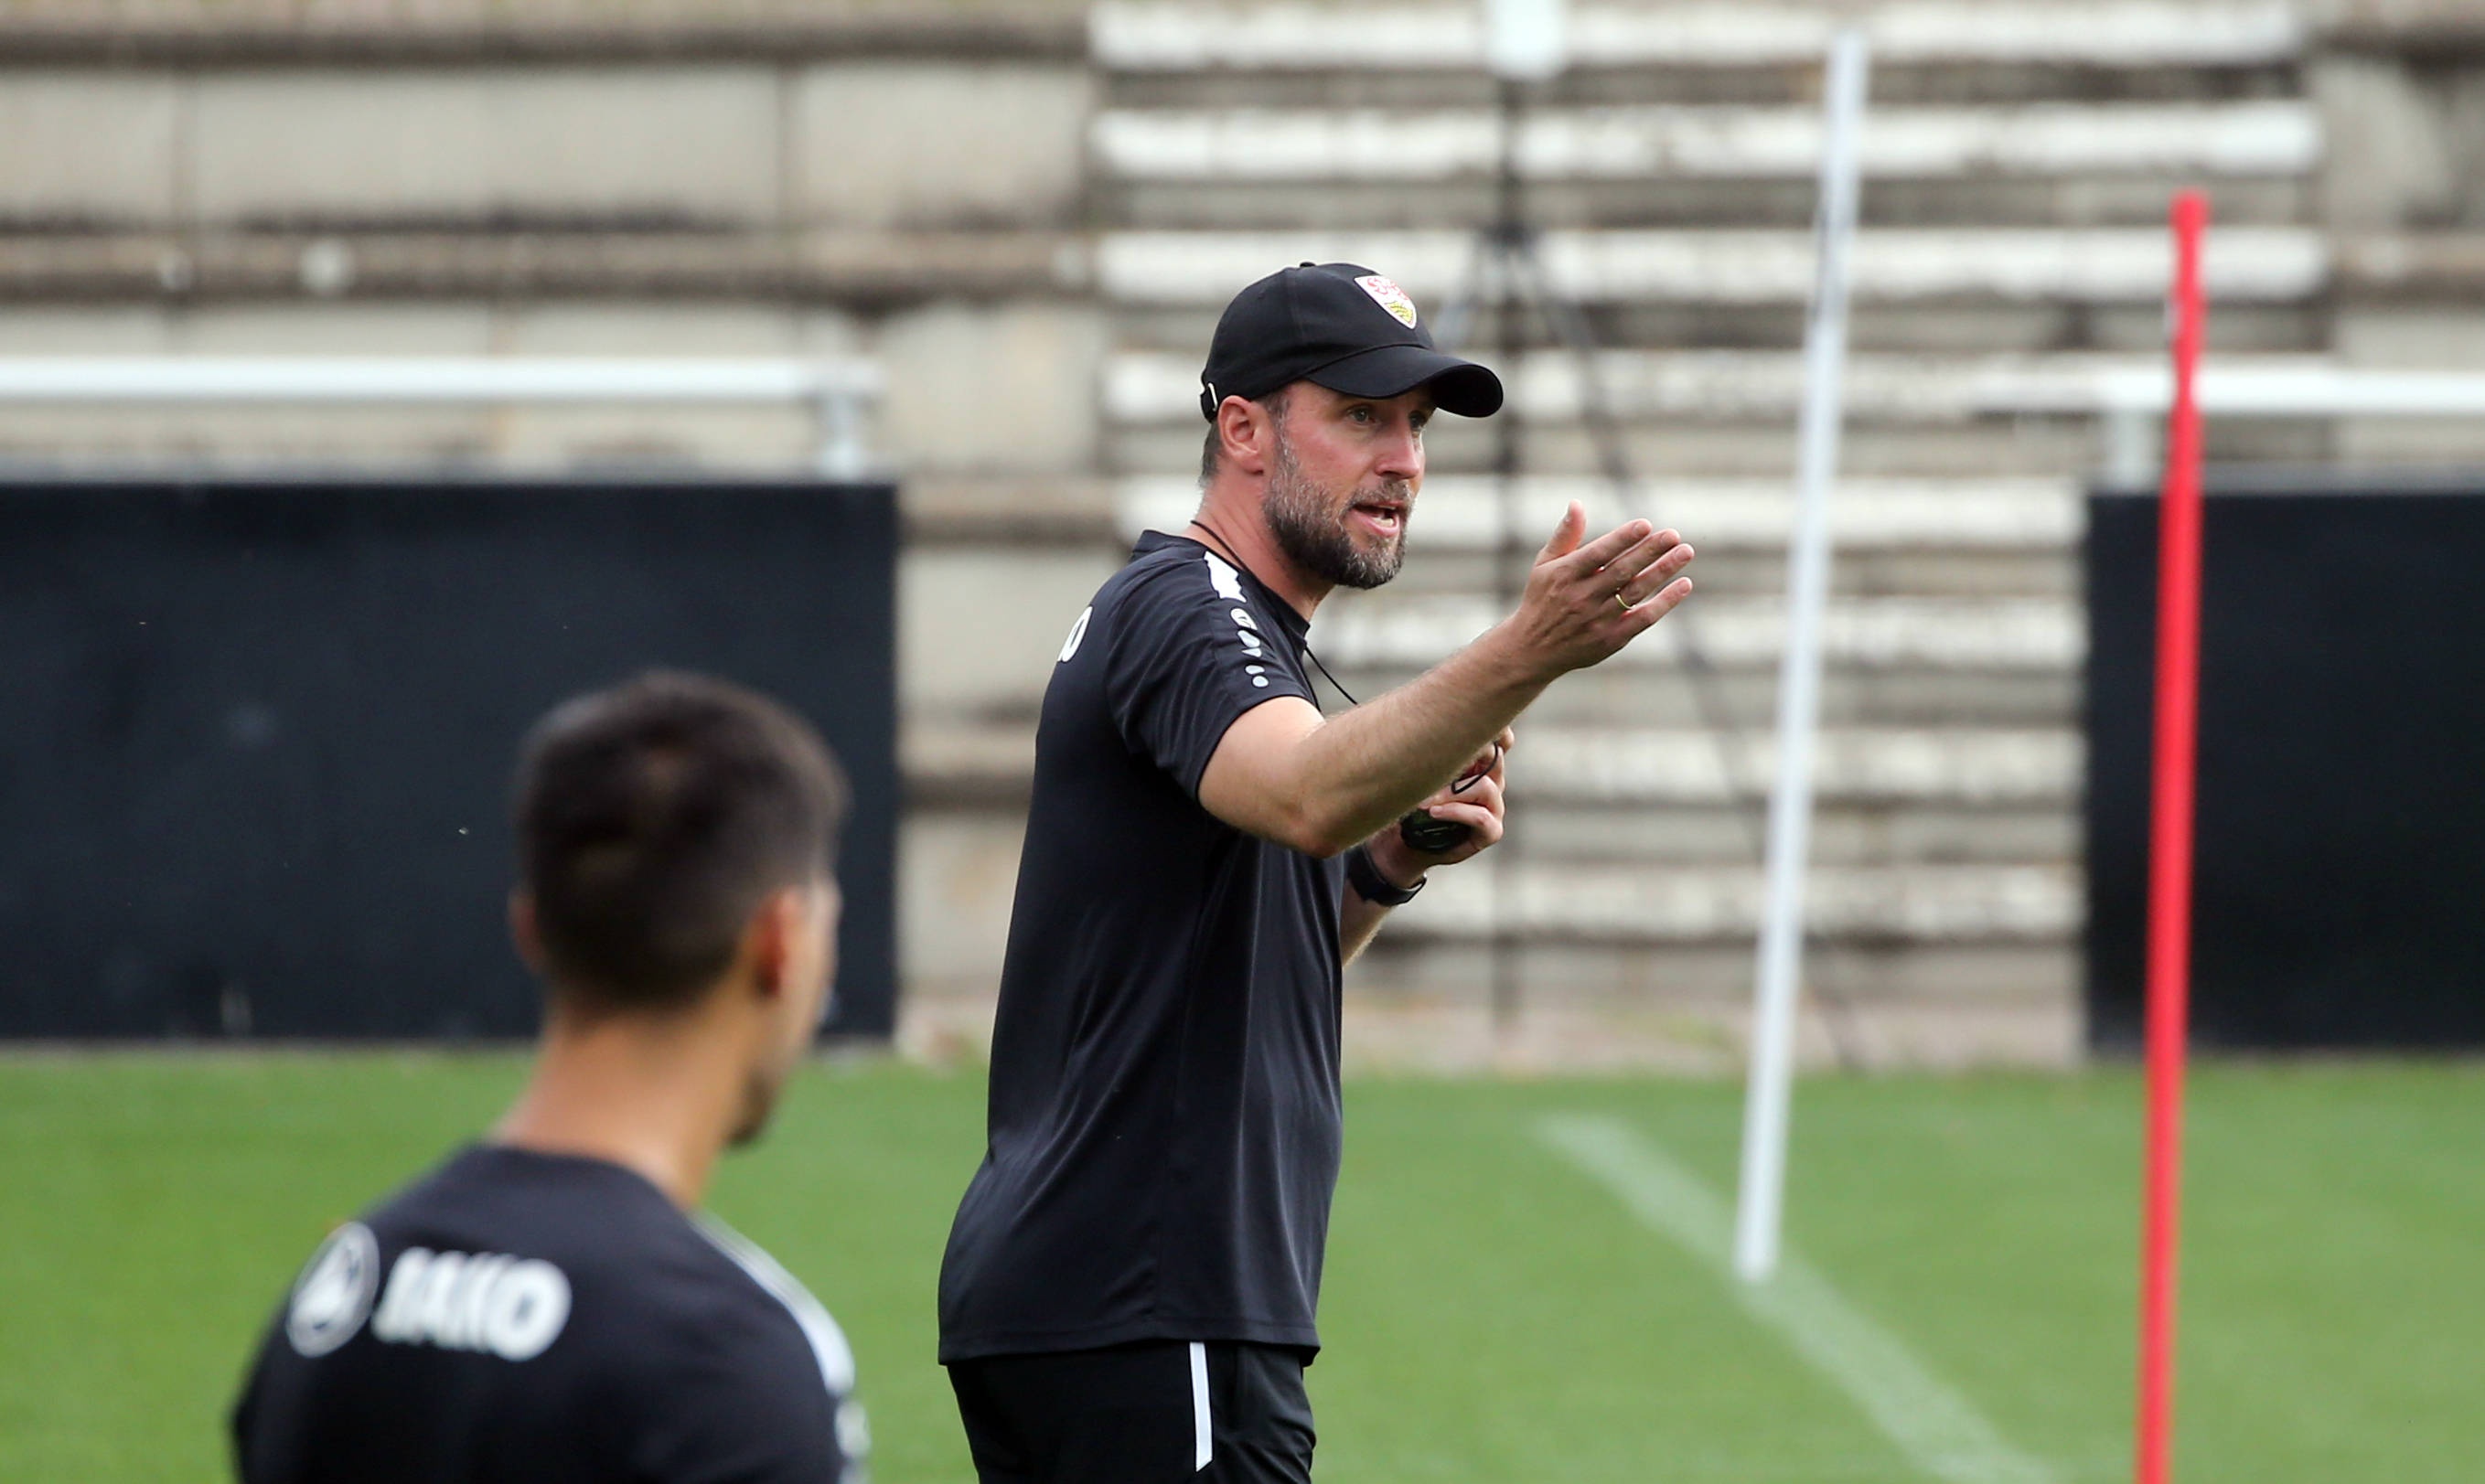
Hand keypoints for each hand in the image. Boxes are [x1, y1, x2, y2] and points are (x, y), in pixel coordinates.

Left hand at [1367, 728, 1511, 880]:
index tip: (1471, 721)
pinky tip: (1434, 812)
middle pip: (1496, 759)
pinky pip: (1481, 816)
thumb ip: (1431, 752)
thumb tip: (1426, 724)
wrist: (1402, 842)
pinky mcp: (1491, 830)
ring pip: (1485, 788)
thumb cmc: (1409, 800)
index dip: (1497, 731)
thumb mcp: (1419, 772)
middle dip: (1468, 756)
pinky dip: (1456, 812)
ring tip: (1423, 801)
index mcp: (1480, 762)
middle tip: (1434, 760)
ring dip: (1450, 793)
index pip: (1501, 740)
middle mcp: (1493, 780)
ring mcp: (1494, 806)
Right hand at [1491, 502, 1693, 682]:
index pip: (1598, 554)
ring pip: (1636, 592)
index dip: (1622, 539)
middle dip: (1649, 551)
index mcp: (1564, 575)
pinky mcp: (1611, 639)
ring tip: (1685, 551)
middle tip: (1673, 535)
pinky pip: (1643, 619)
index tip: (1645, 524)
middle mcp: (1580, 597)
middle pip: (1621, 571)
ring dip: (1663, 571)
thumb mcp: (1544, 565)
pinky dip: (1665, 602)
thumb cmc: (1542, 598)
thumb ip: (1565, 535)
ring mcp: (1597, 620)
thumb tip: (1577, 504)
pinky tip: (1684, 584)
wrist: (1532, 650)